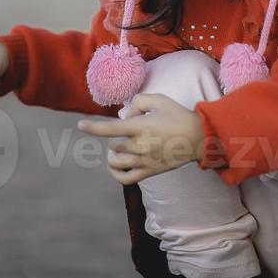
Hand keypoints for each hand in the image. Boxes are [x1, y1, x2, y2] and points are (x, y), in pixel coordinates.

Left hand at [77, 93, 204, 184]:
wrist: (197, 138)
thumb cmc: (177, 115)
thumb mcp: (159, 99)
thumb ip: (137, 102)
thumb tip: (125, 114)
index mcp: (140, 127)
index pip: (110, 129)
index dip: (92, 128)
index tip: (80, 125)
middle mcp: (139, 146)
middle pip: (113, 145)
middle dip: (116, 136)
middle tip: (129, 130)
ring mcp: (144, 161)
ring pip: (116, 161)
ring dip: (113, 154)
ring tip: (118, 148)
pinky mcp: (149, 172)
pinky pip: (125, 179)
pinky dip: (115, 174)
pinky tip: (115, 165)